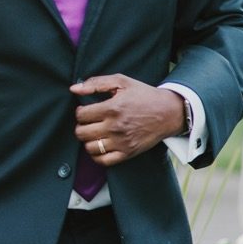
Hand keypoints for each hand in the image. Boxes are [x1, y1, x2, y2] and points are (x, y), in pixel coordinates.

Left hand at [71, 74, 185, 164]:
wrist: (168, 112)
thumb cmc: (144, 95)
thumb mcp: (121, 82)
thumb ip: (96, 83)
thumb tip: (74, 89)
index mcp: (112, 108)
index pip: (81, 115)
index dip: (80, 112)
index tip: (86, 110)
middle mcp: (115, 127)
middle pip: (82, 133)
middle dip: (81, 126)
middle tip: (89, 122)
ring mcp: (121, 142)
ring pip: (90, 148)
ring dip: (88, 140)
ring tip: (94, 133)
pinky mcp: (128, 153)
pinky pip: (103, 161)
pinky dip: (96, 155)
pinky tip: (100, 146)